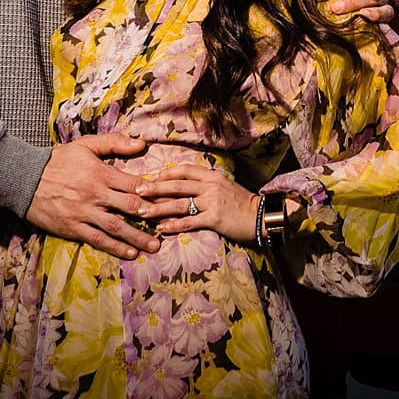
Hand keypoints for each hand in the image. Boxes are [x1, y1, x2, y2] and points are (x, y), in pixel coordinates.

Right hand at [24, 133, 160, 257]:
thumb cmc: (57, 160)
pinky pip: (98, 239)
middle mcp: (95, 194)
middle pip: (130, 207)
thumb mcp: (85, 145)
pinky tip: (130, 253)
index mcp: (101, 173)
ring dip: (138, 238)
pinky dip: (115, 247)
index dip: (153, 192)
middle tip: (168, 224)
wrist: (23, 179)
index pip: (134, 184)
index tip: (167, 199)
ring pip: (117, 227)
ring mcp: (84, 213)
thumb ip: (114, 143)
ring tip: (154, 246)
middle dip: (152, 217)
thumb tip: (142, 144)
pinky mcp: (73, 227)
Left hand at [135, 163, 258, 244]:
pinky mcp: (214, 219)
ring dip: (158, 209)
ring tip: (142, 213)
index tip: (151, 179)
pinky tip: (162, 229)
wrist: (261, 216)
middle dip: (154, 189)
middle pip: (177, 186)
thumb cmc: (242, 203)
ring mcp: (212, 202)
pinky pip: (189, 222)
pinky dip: (174, 225)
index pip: (184, 170)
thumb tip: (184, 188)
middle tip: (137, 192)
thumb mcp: (224, 187)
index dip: (166, 174)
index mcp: (212, 176)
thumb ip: (205, 185)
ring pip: (179, 204)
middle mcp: (210, 186)